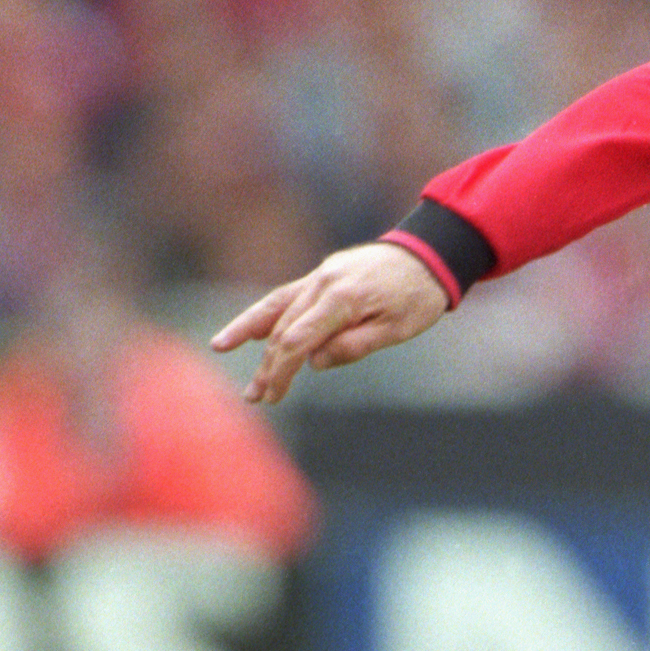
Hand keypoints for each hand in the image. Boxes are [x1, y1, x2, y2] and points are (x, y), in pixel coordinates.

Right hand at [213, 240, 447, 404]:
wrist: (429, 254)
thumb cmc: (418, 296)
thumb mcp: (397, 329)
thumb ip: (355, 345)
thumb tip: (313, 362)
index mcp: (343, 299)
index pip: (299, 339)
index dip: (282, 370)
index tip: (273, 395)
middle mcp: (323, 283)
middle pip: (284, 328)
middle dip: (268, 365)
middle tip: (256, 396)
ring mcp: (319, 276)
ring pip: (276, 308)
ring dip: (250, 334)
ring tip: (221, 350)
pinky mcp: (320, 276)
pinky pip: (285, 294)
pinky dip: (262, 312)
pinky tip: (245, 331)